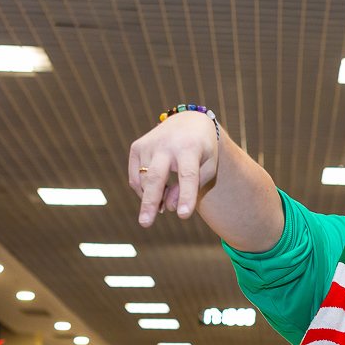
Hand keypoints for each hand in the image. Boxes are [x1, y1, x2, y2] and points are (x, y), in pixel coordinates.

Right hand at [129, 110, 220, 226]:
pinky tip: (159, 191)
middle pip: (156, 178)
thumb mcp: (208, 167)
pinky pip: (136, 178)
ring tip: (166, 202)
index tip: (183, 215)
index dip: (186, 196)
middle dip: (150, 202)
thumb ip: (192, 188)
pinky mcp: (136, 147)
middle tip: (145, 224)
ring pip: (145, 182)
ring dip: (155, 199)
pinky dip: (144, 191)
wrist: (189, 121)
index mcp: (190, 148)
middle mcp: (166, 144)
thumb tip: (169, 206)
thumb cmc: (202, 150)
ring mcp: (148, 144)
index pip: (188, 175)